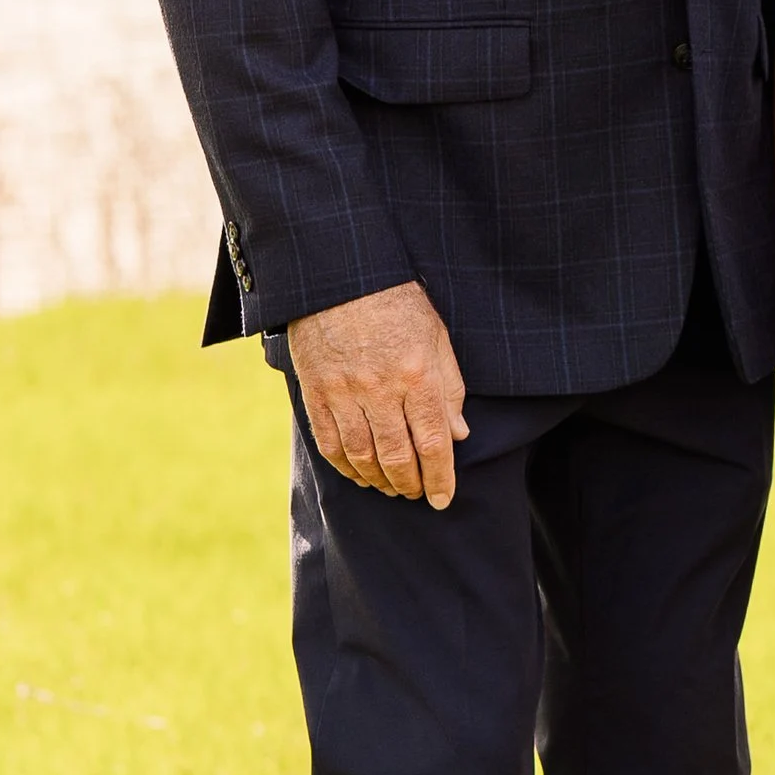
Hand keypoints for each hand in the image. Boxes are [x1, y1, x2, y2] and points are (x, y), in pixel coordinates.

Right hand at [288, 281, 467, 507]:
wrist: (343, 275)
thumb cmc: (398, 304)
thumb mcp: (437, 339)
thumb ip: (450, 389)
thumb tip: (458, 435)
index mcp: (417, 375)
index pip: (433, 442)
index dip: (440, 478)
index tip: (443, 499)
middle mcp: (380, 389)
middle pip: (397, 456)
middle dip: (411, 485)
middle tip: (418, 495)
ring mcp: (343, 392)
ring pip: (362, 456)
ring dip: (379, 480)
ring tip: (392, 488)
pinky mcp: (315, 391)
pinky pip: (329, 443)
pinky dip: (345, 466)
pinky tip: (359, 474)